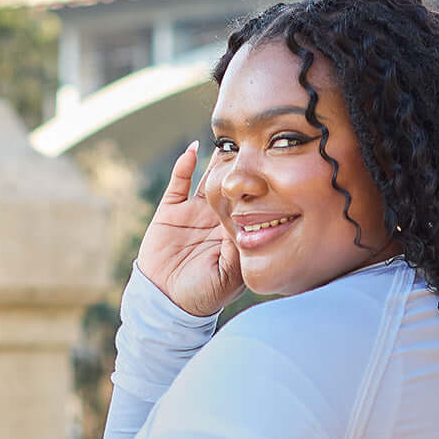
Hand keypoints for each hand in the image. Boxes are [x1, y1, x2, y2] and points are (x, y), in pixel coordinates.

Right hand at [135, 142, 244, 317]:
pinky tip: (194, 148)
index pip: (250, 202)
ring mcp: (193, 213)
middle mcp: (216, 218)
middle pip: (232, 183)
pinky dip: (185, 164)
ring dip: (217, 158)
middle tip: (254, 135)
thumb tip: (248, 222)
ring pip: (208, 177)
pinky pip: (178, 182)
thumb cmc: (203, 296)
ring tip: (228, 135)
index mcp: (234, 232)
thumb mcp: (230, 277)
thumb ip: (239, 250)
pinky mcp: (170, 211)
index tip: (271, 161)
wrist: (167, 303)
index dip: (259, 184)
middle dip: (241, 163)